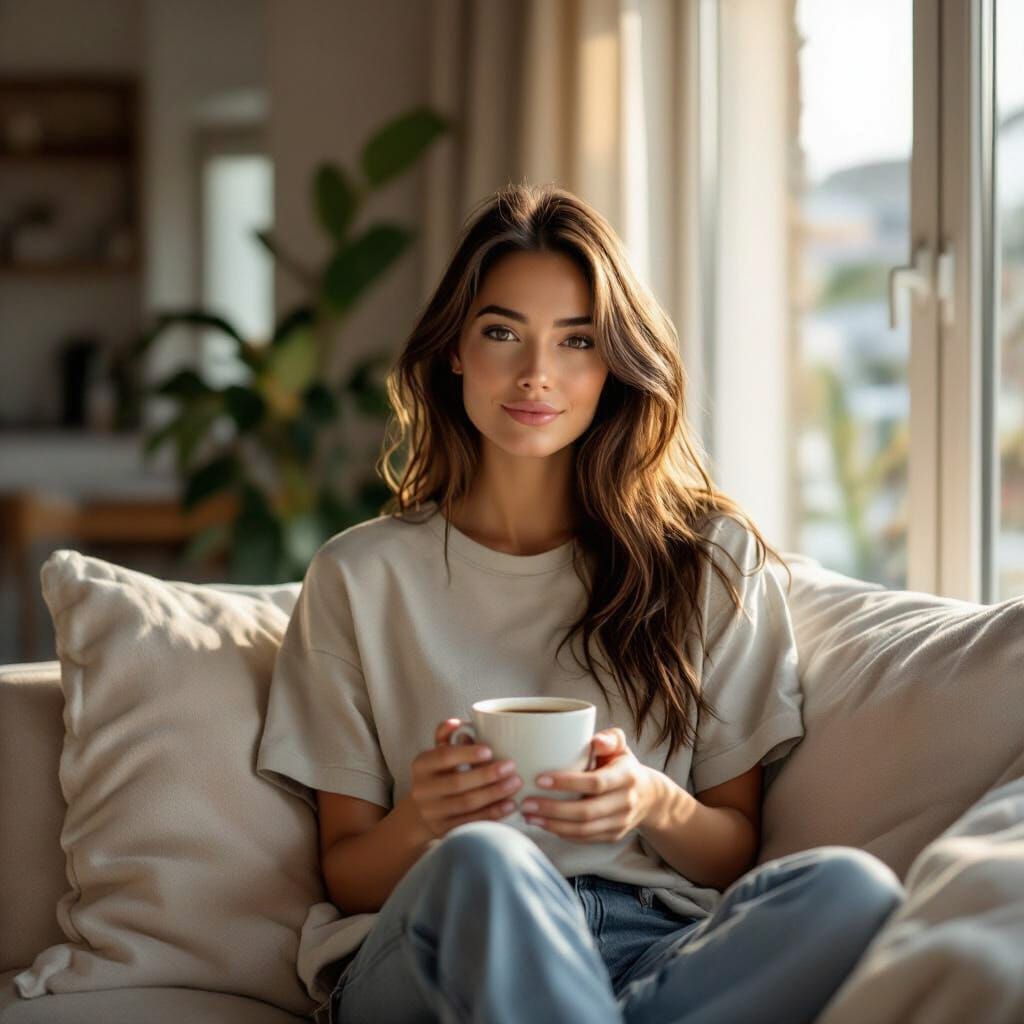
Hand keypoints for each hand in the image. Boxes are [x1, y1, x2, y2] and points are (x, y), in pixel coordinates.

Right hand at [407, 719, 523, 838]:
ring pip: (466, 804)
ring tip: (515, 783)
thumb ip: (446, 735)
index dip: (466, 753)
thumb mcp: (436, 753)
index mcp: (421, 765)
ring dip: (494, 794)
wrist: (420, 812)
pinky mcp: (443, 830)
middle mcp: (422, 789)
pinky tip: (510, 804)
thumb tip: (457, 723)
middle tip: (511, 766)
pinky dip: (492, 813)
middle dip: (487, 775)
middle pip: (457, 783)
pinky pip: (471, 822)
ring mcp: (432, 812)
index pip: (443, 756)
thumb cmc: (438, 774)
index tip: (489, 750)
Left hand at [520, 727, 660, 842]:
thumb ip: (610, 738)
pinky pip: (584, 838)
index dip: (567, 783)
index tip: (539, 779)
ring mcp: (620, 822)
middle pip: (586, 812)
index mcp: (626, 776)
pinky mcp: (613, 836)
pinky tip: (543, 824)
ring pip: (583, 830)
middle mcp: (626, 802)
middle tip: (526, 803)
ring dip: (552, 825)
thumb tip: (595, 740)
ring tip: (528, 815)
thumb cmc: (623, 765)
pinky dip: (562, 833)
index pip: (595, 783)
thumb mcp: (621, 747)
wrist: (648, 796)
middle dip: (552, 809)